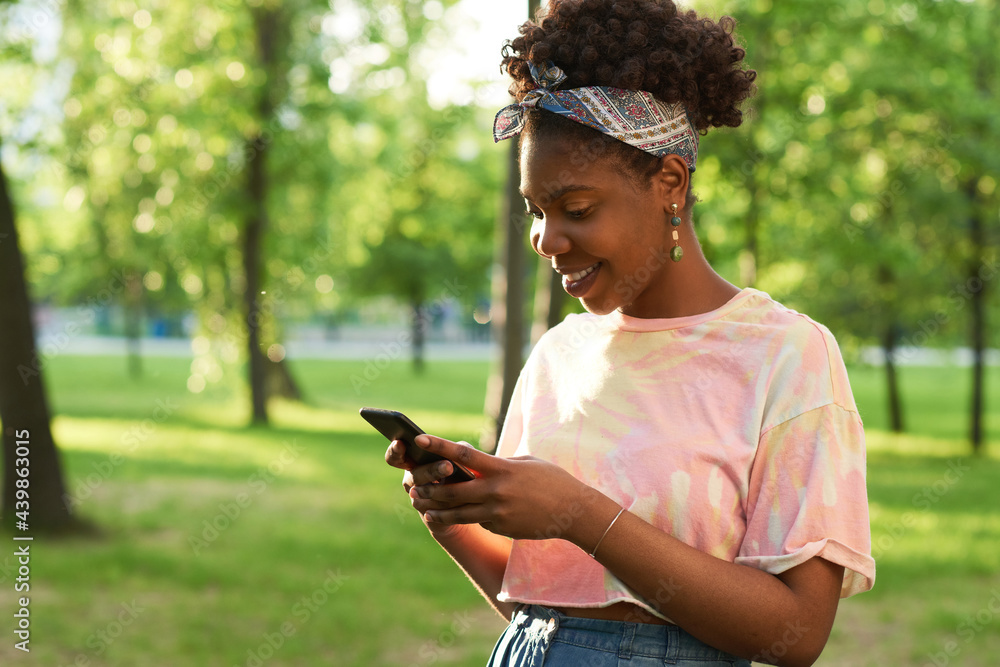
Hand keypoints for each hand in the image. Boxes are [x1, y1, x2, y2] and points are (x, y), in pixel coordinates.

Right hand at [384, 436, 471, 538]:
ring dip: (443, 490)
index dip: (395, 450)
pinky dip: (451, 505)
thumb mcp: (460, 456)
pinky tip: (464, 500)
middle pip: (415, 476)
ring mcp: (417, 500)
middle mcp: (411, 481)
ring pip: (425, 495)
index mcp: (413, 462)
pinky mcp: (428, 516)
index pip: (395, 456)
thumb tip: (459, 448)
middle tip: (448, 466)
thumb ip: (457, 449)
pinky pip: (436, 512)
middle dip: (432, 470)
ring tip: (460, 485)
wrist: (466, 502)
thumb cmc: (461, 471)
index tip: (401, 443)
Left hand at [406, 434, 603, 543]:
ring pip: (458, 513)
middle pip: (453, 490)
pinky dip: (468, 517)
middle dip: (431, 489)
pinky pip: (478, 522)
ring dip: (438, 510)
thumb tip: (478, 465)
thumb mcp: (526, 462)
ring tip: (424, 508)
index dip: (439, 446)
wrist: (573, 511)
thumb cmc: (551, 480)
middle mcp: (496, 491)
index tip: (420, 439)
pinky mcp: (501, 527)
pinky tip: (457, 516)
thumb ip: (499, 464)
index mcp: (502, 469)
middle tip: (414, 487)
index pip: (463, 456)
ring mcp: (498, 512)